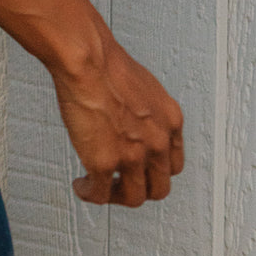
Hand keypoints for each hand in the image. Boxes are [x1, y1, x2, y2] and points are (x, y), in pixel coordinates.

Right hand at [52, 31, 184, 206]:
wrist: (87, 59)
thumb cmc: (107, 61)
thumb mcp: (143, 85)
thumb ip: (145, 109)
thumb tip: (131, 116)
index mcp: (170, 120)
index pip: (174, 163)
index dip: (156, 170)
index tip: (142, 169)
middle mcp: (157, 142)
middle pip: (158, 187)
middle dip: (140, 188)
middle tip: (123, 184)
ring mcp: (132, 156)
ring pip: (133, 197)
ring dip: (116, 196)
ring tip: (100, 188)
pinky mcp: (104, 163)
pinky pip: (100, 193)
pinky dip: (91, 193)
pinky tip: (82, 186)